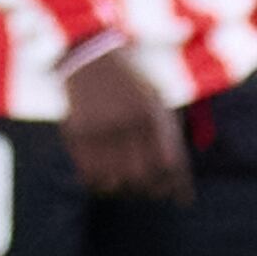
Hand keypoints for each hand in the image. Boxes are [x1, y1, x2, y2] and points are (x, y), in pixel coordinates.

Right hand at [62, 45, 190, 203]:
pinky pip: (87, 171)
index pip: (169, 162)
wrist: (90, 57)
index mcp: (151, 112)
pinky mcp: (76, 131)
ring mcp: (100, 127)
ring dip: (123, 190)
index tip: (178, 197)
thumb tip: (180, 181)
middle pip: (142, 176)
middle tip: (152, 192)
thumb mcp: (157, 100)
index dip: (177, 185)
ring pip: (114, 179)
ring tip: (128, 188)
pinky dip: (97, 184)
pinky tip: (104, 182)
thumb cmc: (132, 83)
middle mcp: (126, 121)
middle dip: (150, 190)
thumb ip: (169, 135)